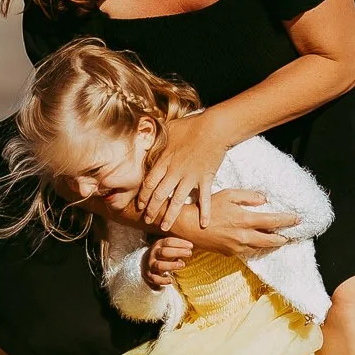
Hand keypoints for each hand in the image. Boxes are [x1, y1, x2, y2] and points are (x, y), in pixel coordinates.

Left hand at [138, 112, 232, 228]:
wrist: (214, 128)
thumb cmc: (191, 126)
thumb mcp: (168, 129)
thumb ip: (157, 139)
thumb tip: (145, 137)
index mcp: (164, 160)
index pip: (149, 183)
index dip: (143, 195)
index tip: (140, 204)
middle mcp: (175, 172)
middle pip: (159, 195)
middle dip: (152, 209)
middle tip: (147, 219)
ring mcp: (190, 177)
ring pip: (177, 201)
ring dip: (170, 216)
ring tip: (165, 227)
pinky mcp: (205, 179)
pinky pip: (205, 198)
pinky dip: (205, 212)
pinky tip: (203, 224)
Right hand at [143, 236, 193, 288]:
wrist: (146, 263)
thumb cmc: (162, 254)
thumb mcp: (167, 247)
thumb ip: (177, 246)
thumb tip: (191, 247)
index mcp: (158, 245)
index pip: (168, 242)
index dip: (180, 243)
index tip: (191, 246)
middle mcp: (153, 254)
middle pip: (164, 252)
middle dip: (177, 252)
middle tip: (189, 253)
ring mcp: (150, 265)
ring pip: (159, 265)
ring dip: (171, 265)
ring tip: (182, 265)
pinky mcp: (149, 275)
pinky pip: (155, 279)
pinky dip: (163, 280)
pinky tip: (171, 280)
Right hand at [172, 188, 298, 257]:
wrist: (190, 227)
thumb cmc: (208, 208)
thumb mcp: (228, 194)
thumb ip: (248, 196)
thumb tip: (263, 200)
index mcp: (245, 219)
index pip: (272, 221)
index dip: (287, 221)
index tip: (297, 219)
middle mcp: (243, 236)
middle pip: (271, 240)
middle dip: (283, 238)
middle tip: (291, 235)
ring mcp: (237, 247)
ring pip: (260, 248)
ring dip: (271, 244)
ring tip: (278, 240)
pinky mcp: (230, 253)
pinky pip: (248, 251)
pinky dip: (256, 247)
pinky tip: (258, 242)